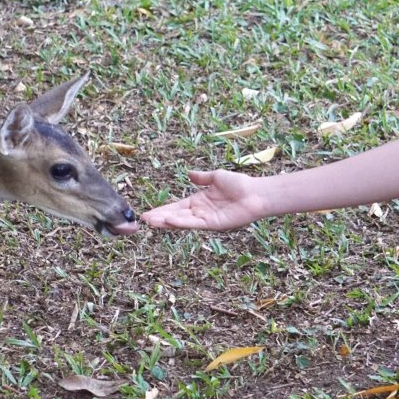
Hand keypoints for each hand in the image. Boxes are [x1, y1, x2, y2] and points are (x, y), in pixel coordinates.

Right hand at [141, 170, 265, 231]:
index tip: (149, 212)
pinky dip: (182, 222)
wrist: (255, 193)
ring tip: (151, 222)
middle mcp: (200, 211)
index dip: (163, 209)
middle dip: (160, 217)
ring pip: (182, 221)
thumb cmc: (239, 184)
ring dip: (167, 221)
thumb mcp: (216, 177)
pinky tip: (169, 220)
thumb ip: (202, 177)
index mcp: (199, 201)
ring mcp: (206, 219)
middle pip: (176, 215)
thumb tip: (189, 174)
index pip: (177, 206)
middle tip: (144, 220)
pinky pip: (194, 223)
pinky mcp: (213, 224)